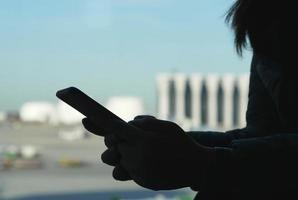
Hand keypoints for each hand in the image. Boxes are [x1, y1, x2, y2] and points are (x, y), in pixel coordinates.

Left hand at [83, 116, 214, 189]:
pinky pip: (124, 172)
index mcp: (144, 140)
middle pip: (112, 144)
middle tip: (119, 134)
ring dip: (118, 152)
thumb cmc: (182, 142)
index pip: (116, 128)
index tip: (88, 118)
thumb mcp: (167, 125)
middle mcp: (138, 156)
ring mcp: (139, 171)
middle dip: (114, 137)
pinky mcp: (141, 181)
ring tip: (130, 149)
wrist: (197, 167)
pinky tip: (138, 161)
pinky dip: (128, 165)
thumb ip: (145, 121)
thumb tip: (127, 124)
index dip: (102, 122)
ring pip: (114, 160)